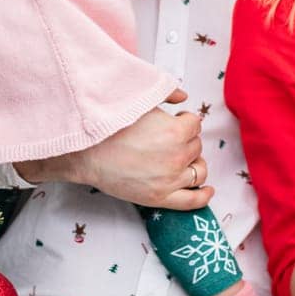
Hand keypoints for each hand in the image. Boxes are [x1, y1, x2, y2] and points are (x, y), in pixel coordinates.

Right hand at [24, 89, 207, 209]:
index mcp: (175, 131)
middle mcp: (177, 156)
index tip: (173, 122)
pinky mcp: (161, 197)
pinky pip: (193, 200)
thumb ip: (167, 95)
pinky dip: (204, 195)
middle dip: (186, 140)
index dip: (184, 121)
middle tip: (166, 139)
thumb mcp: (141, 102)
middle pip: (196, 146)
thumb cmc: (112, 125)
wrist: (87, 152)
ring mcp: (171, 179)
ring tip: (181, 158)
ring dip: (194, 162)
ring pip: (199, 170)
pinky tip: (207, 189)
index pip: (195, 124)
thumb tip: (183, 97)